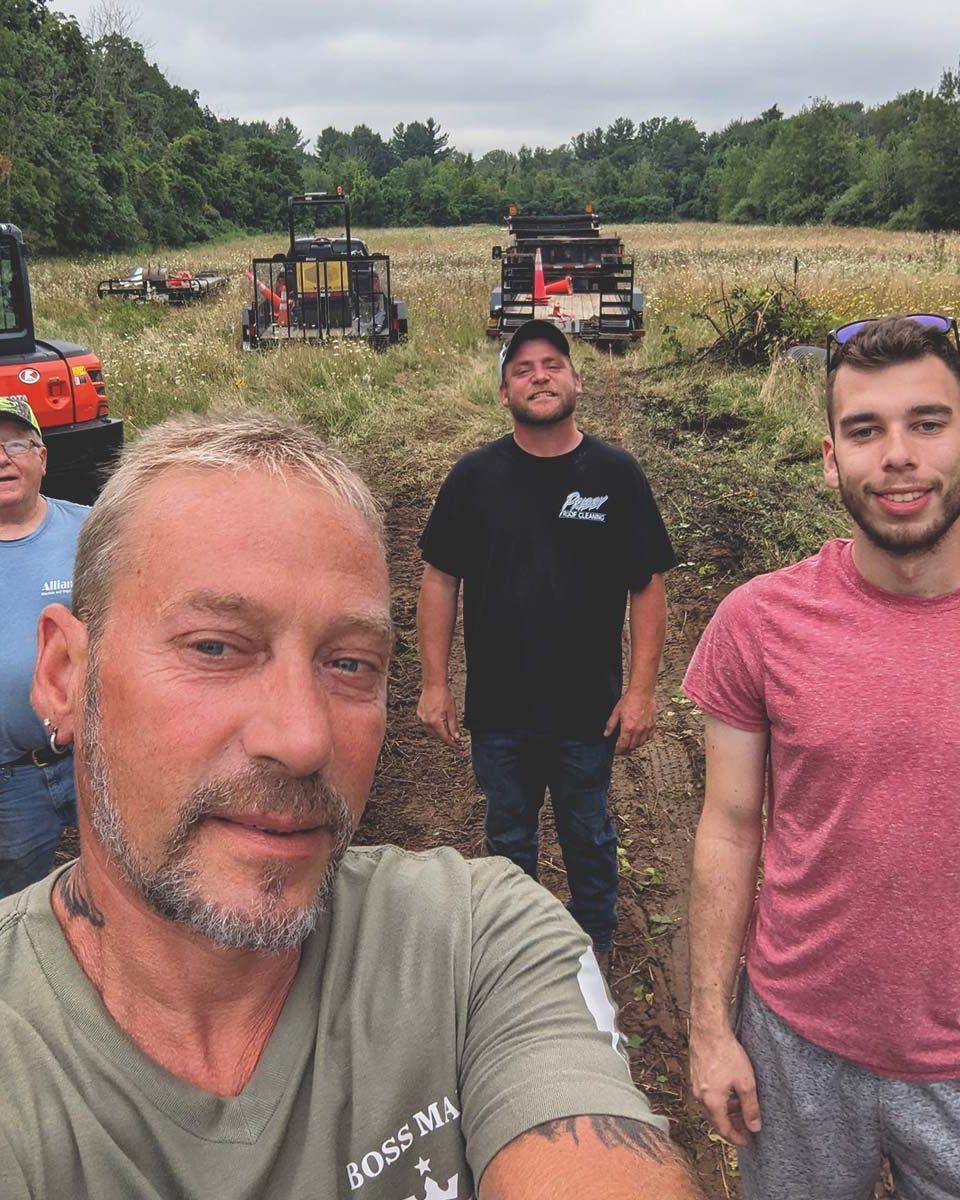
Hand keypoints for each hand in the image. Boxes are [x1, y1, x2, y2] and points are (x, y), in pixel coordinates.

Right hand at [417, 683, 460, 745]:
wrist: (433, 684)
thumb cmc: (443, 695)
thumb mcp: (452, 711)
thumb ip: (453, 726)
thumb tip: (456, 737)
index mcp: (435, 722)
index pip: (444, 737)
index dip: (451, 742)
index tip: (456, 745)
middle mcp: (426, 722)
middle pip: (437, 735)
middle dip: (445, 737)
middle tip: (453, 738)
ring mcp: (421, 718)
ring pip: (431, 730)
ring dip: (438, 732)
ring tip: (446, 730)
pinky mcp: (419, 713)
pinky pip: (426, 724)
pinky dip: (433, 726)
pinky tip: (438, 722)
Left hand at [604, 690, 655, 754]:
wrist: (642, 692)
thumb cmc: (629, 700)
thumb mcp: (616, 712)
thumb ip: (611, 725)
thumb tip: (606, 734)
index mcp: (628, 728)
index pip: (623, 745)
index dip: (618, 751)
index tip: (616, 751)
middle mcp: (638, 730)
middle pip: (632, 747)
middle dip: (626, 749)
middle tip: (622, 748)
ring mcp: (647, 728)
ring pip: (641, 744)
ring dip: (635, 745)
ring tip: (630, 743)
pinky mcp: (653, 725)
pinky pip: (649, 737)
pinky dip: (644, 739)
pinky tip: (640, 736)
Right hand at [689, 1027, 760, 1147]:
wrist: (709, 1030)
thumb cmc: (727, 1054)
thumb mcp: (745, 1082)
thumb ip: (750, 1107)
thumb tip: (754, 1127)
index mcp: (712, 1102)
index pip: (723, 1129)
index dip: (736, 1138)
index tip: (746, 1142)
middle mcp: (700, 1097)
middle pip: (715, 1120)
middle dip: (732, 1125)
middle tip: (747, 1125)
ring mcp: (695, 1085)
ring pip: (711, 1107)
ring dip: (726, 1111)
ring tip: (741, 1107)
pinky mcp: (695, 1074)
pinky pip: (707, 1095)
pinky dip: (719, 1100)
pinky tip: (730, 1091)